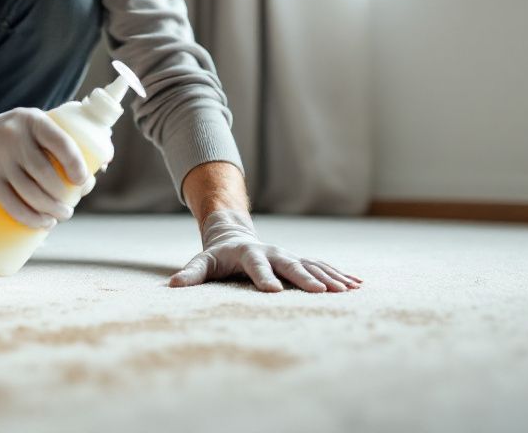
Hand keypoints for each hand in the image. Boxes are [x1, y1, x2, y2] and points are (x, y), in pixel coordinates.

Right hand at [0, 109, 88, 228]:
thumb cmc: (13, 137)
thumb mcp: (33, 127)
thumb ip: (62, 141)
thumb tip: (103, 166)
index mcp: (33, 120)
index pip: (61, 142)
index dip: (76, 165)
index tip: (82, 182)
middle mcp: (14, 136)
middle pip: (46, 173)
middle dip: (62, 197)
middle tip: (69, 208)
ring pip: (30, 191)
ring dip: (50, 210)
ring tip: (59, 217)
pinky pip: (11, 202)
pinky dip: (30, 218)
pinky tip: (43, 224)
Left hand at [169, 209, 362, 292]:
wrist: (234, 235)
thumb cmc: (216, 256)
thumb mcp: (202, 263)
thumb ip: (190, 274)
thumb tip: (170, 287)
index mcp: (248, 253)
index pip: (256, 266)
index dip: (264, 278)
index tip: (273, 292)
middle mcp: (273, 252)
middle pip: (291, 264)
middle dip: (307, 278)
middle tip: (323, 293)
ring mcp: (288, 255)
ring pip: (312, 265)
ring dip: (330, 277)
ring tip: (348, 290)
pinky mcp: (299, 260)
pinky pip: (322, 267)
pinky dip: (339, 275)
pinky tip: (357, 285)